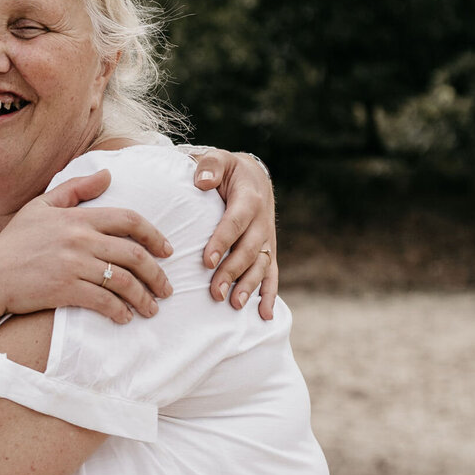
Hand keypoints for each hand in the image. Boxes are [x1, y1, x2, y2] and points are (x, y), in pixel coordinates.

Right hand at [0, 169, 172, 324]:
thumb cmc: (14, 243)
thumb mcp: (41, 207)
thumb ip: (75, 190)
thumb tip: (107, 174)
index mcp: (77, 218)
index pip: (129, 220)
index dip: (155, 236)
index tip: (167, 251)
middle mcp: (79, 239)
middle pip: (134, 254)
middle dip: (157, 274)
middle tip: (166, 289)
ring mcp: (73, 264)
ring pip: (123, 281)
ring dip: (143, 297)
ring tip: (151, 309)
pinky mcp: (65, 289)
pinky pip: (104, 301)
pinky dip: (119, 311)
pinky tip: (124, 318)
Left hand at [189, 149, 277, 318]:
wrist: (253, 176)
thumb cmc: (227, 170)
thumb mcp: (217, 159)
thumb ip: (209, 166)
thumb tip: (201, 181)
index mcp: (249, 199)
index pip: (236, 223)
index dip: (223, 241)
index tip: (207, 261)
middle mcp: (262, 221)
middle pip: (249, 250)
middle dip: (233, 272)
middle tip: (216, 293)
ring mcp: (267, 238)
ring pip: (261, 265)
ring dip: (250, 286)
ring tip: (235, 305)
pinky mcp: (268, 250)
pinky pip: (272, 274)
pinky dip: (270, 295)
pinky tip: (265, 316)